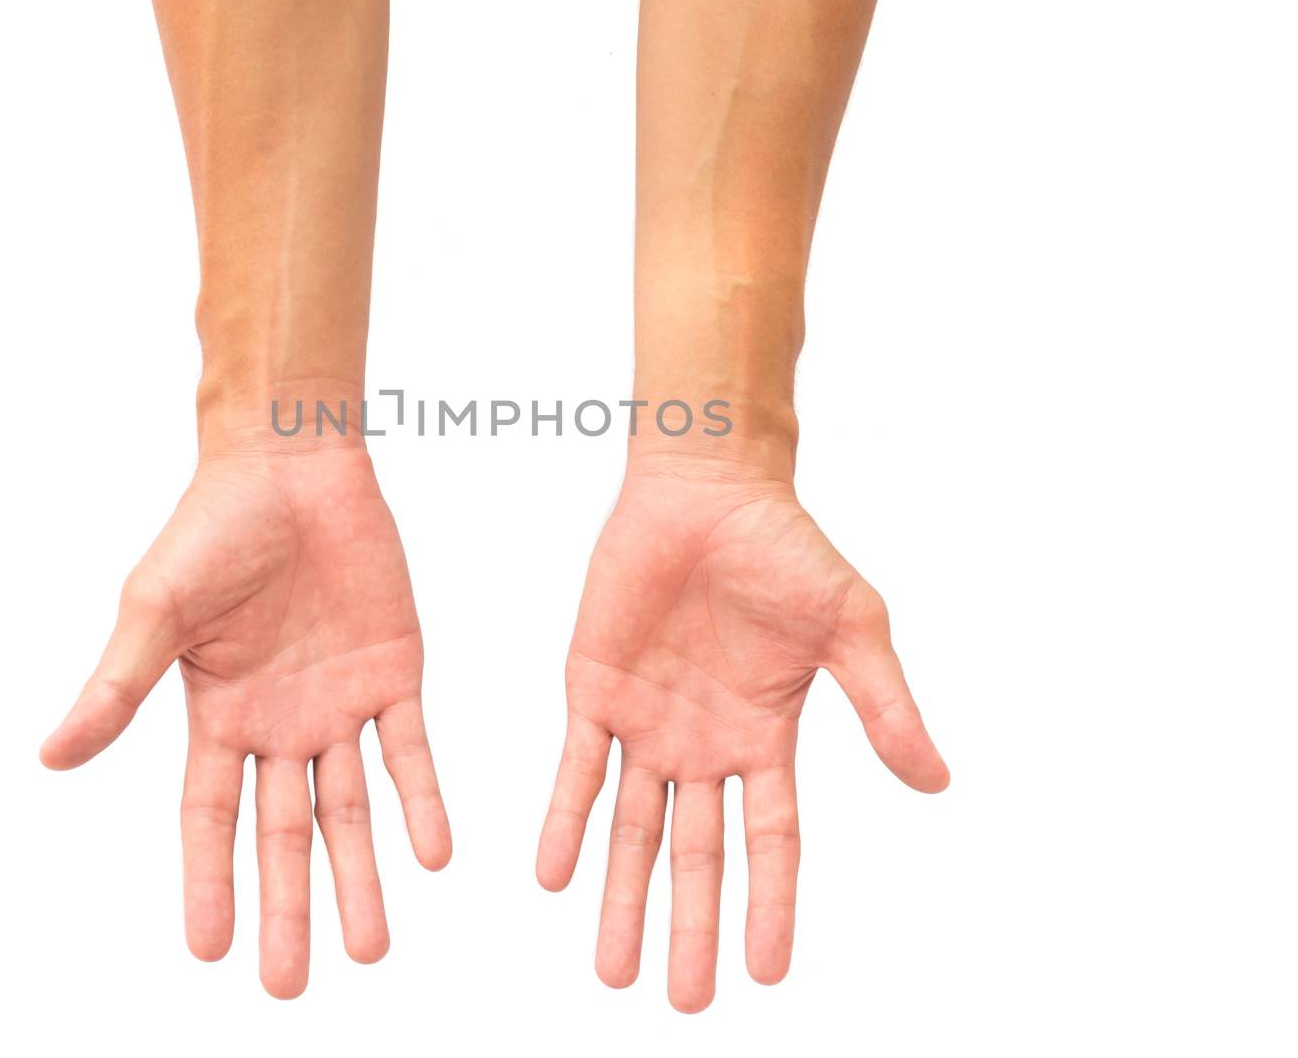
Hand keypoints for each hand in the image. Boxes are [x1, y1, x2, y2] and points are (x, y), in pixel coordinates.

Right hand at [41, 444, 450, 997]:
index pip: (210, 818)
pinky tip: (434, 853)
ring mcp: (340, 701)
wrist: (291, 465)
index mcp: (218, 715)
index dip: (209, 882)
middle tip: (293, 985)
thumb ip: (117, 688)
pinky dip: (422, 800)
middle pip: (283, 832)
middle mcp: (279, 722)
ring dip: (363, 873)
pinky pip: (410, 748)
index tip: (210, 952)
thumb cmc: (211, 529)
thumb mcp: (155, 612)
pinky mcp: (394, 671)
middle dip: (288, 907)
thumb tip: (50, 758)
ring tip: (373, 945)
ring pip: (352, 806)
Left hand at [535, 455, 947, 1011]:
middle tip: (680, 1002)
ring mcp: (647, 720)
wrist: (707, 489)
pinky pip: (576, 768)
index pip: (771, 842)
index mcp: (766, 737)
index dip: (769, 907)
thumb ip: (884, 706)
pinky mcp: (594, 688)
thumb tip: (937, 782)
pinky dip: (565, 821)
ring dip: (621, 896)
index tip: (764, 976)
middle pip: (697, 855)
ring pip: (631, 828)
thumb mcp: (851, 629)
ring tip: (612, 969)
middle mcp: (704, 744)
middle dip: (690, 927)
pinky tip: (553, 876)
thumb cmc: (786, 550)